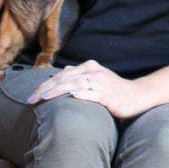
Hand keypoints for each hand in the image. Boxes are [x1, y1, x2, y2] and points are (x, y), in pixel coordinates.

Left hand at [27, 60, 147, 118]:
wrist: (137, 96)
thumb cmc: (112, 91)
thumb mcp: (92, 81)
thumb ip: (76, 80)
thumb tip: (56, 82)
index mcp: (87, 67)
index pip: (60, 76)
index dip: (44, 86)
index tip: (31, 96)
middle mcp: (93, 71)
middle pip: (64, 79)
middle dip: (45, 89)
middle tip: (30, 100)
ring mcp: (101, 83)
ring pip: (75, 85)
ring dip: (57, 91)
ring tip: (44, 98)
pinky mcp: (109, 95)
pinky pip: (93, 94)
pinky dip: (82, 94)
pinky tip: (72, 97)